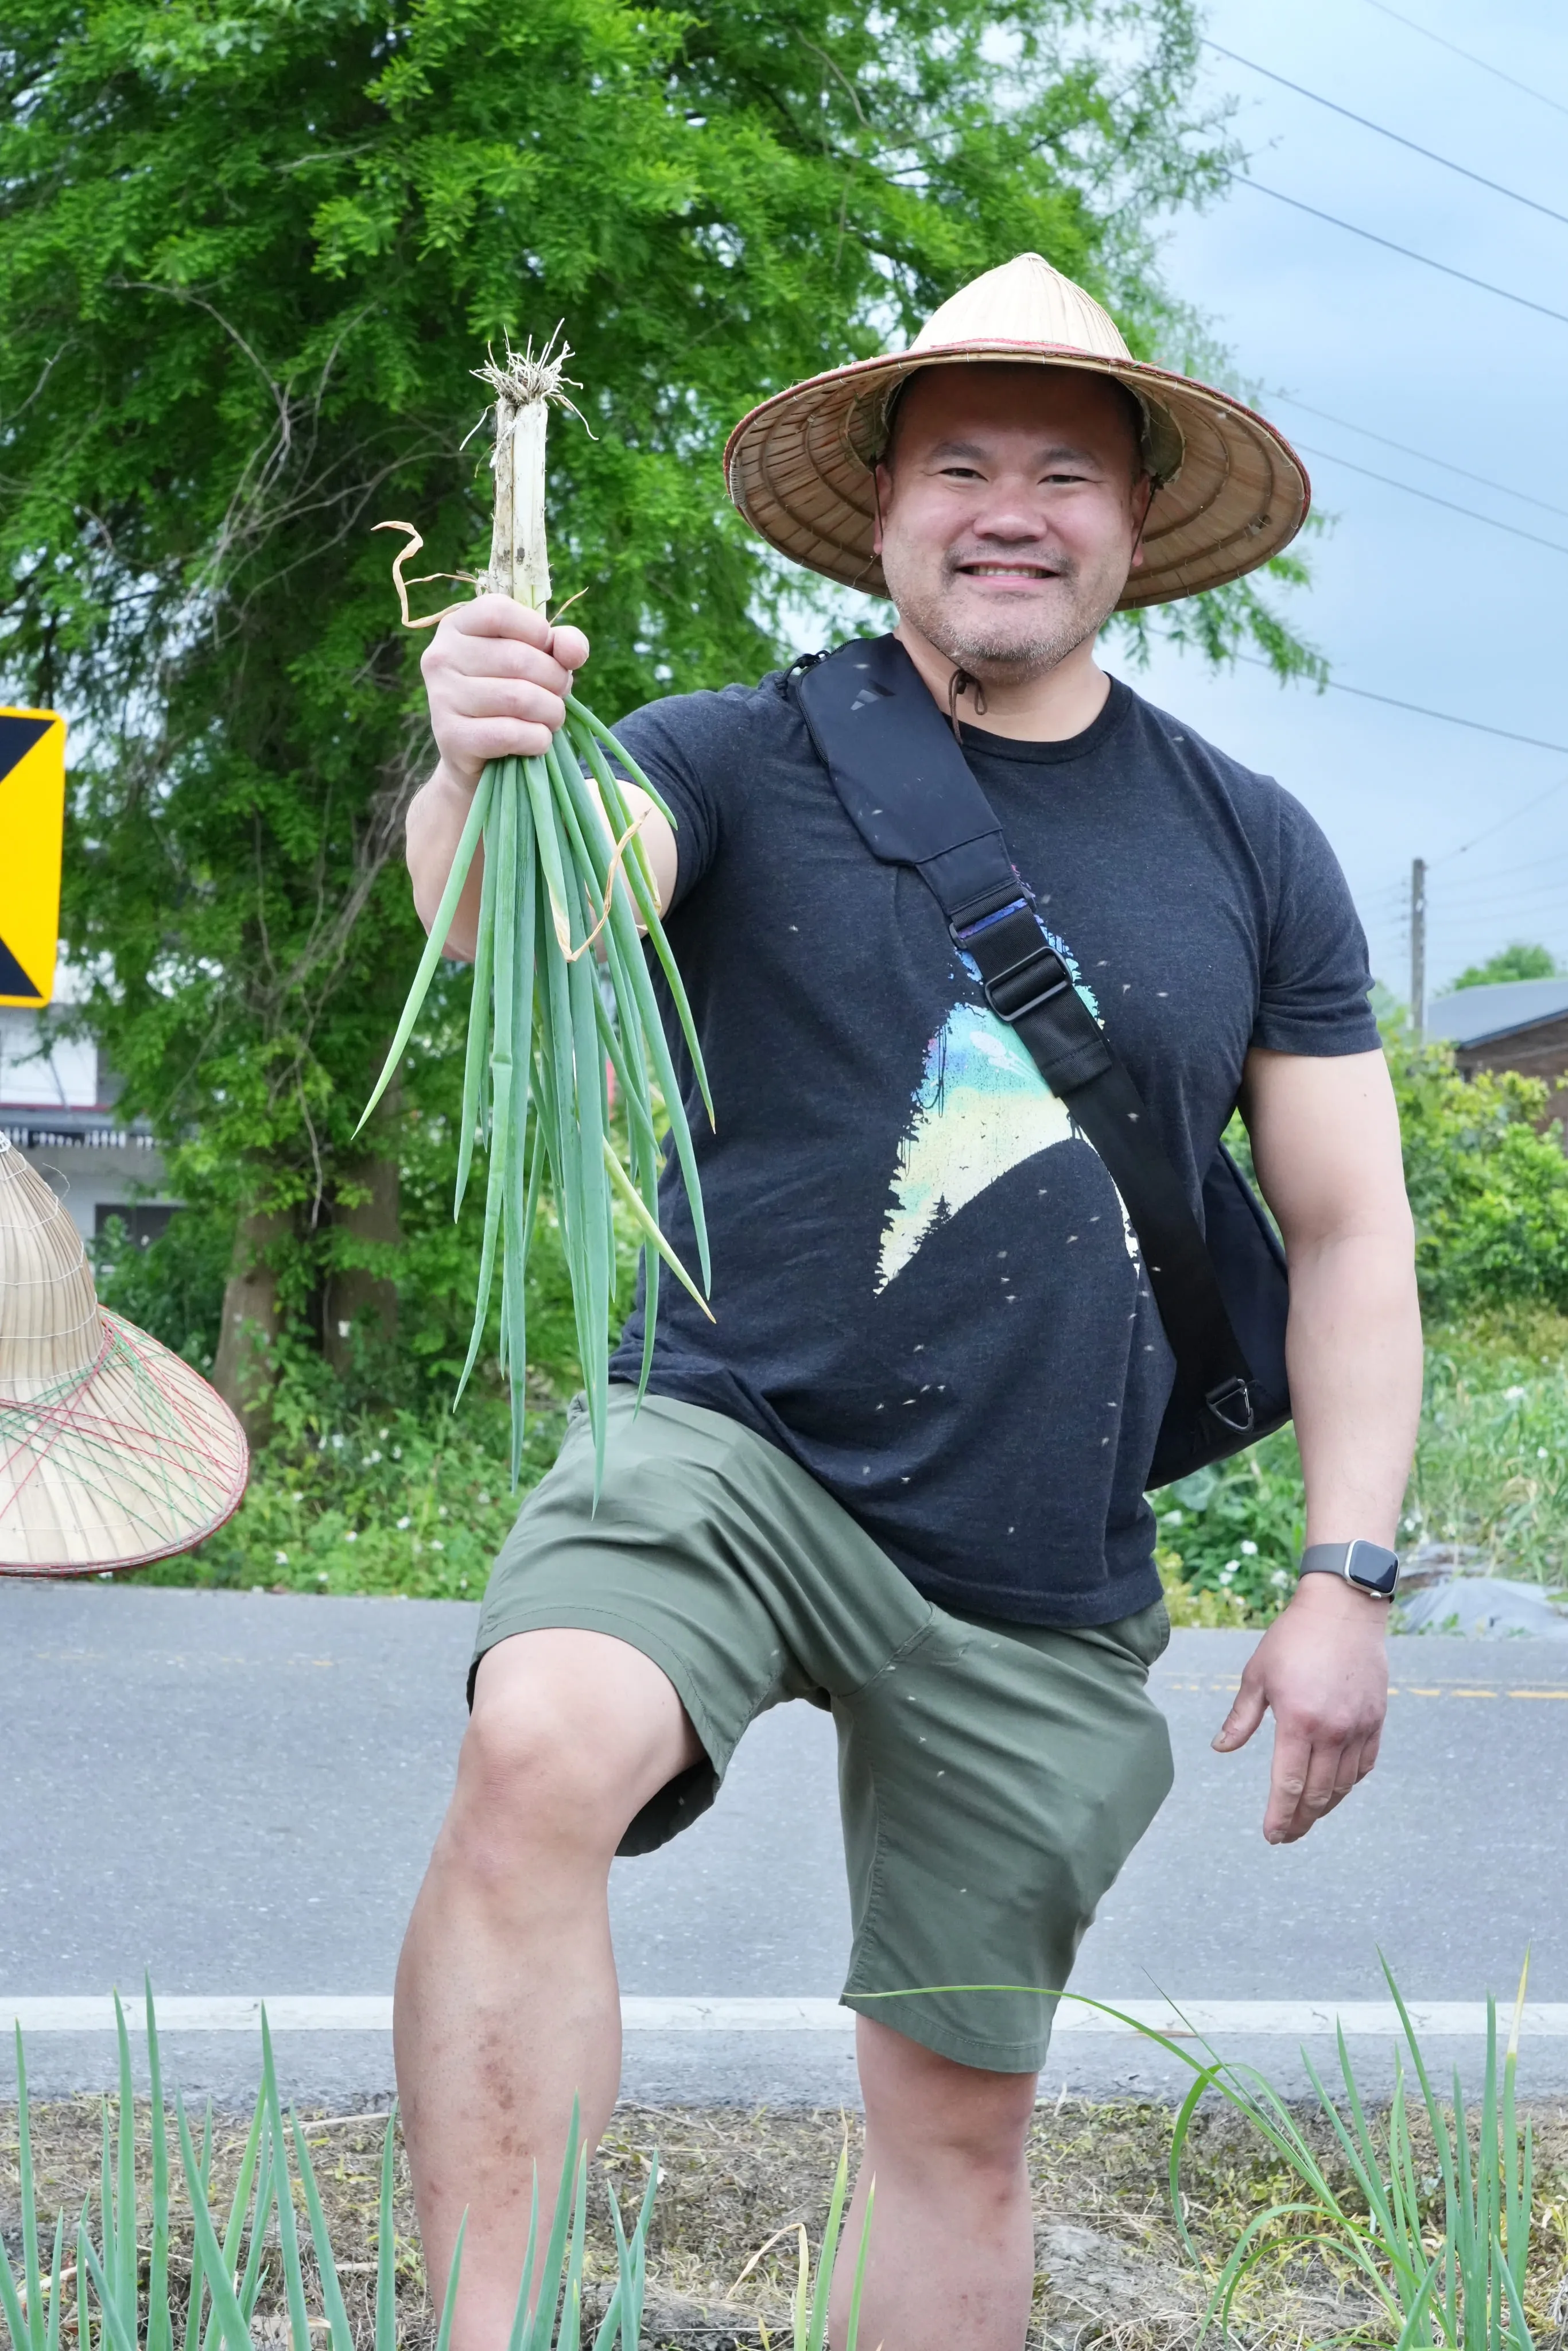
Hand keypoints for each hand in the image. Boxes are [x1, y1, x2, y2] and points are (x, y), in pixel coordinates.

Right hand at [421, 595, 589, 793]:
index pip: (500, 612)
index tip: (548, 654)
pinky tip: (537, 740)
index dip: (538, 632)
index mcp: (457, 625)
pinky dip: (537, 739)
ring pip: (519, 698)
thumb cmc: (510, 695)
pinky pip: (510, 734)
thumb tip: (573, 652)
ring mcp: (441, 697)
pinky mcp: (451, 737)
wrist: (477, 755)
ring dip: (551, 712)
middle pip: (518, 658)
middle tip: (558, 695)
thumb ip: (561, 644)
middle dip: (556, 680)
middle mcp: (441, 657)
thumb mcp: (538, 659)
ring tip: (551, 718)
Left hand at [1211, 1574, 1388, 1843]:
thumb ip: (1241, 1718)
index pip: (1287, 1784)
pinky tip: (1335, 1790)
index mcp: (1298, 1721)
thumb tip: (1221, 1748)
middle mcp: (1332, 1731)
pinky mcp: (1376, 1721)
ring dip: (1323, 1808)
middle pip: (1316, 1794)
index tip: (1272, 1835)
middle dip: (1299, 1821)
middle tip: (1286, 1836)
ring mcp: (1358, 1728)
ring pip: (1343, 1785)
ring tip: (1306, 1817)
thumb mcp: (1257, 1674)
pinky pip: (1364, 1766)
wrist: (1343, 1610)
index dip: (1280, 1816)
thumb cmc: (1293, 1638)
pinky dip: (1349, 1784)